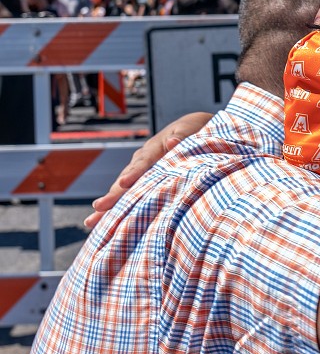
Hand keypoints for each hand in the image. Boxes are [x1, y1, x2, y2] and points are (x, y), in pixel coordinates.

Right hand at [84, 112, 211, 227]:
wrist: (190, 129)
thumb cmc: (192, 130)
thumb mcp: (189, 130)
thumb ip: (182, 137)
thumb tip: (173, 142)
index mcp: (153, 149)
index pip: (142, 163)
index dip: (133, 173)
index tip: (123, 184)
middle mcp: (141, 161)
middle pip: (125, 180)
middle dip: (113, 195)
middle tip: (98, 208)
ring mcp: (140, 172)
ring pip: (122, 190)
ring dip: (109, 206)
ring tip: (92, 222)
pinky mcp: (143, 181)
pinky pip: (130, 195)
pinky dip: (118, 209)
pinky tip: (105, 224)